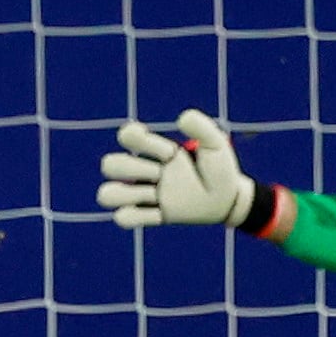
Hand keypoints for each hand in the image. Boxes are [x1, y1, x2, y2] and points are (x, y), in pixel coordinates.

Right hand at [98, 109, 253, 228]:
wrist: (229, 201)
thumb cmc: (220, 170)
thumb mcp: (216, 145)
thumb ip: (202, 128)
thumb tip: (181, 118)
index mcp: (158, 151)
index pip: (127, 136)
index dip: (134, 137)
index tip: (163, 148)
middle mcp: (147, 171)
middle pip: (109, 164)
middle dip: (129, 168)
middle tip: (159, 174)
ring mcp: (148, 195)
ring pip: (106, 195)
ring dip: (124, 194)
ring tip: (152, 195)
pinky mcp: (154, 216)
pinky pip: (123, 219)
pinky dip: (133, 216)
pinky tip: (158, 212)